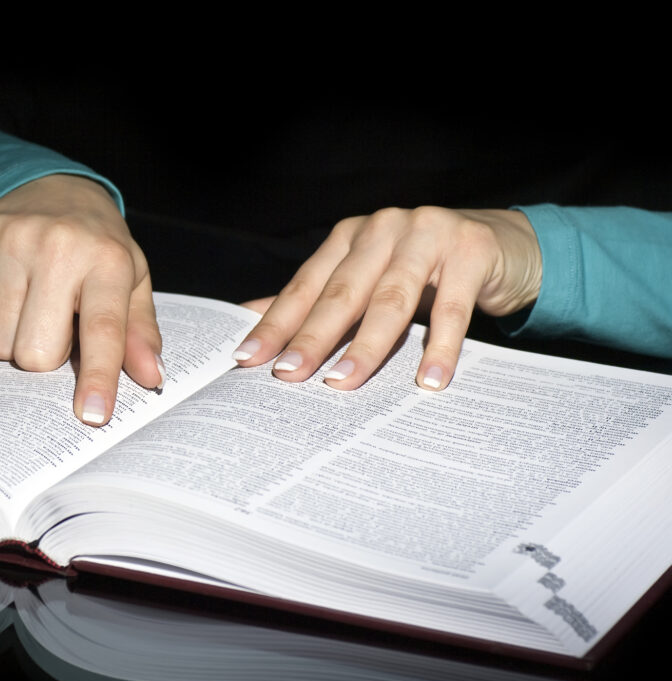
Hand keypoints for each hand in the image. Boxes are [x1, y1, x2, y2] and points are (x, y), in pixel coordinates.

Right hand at [0, 174, 162, 425]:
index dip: (97, 377)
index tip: (92, 414)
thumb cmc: (99, 248)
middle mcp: (59, 245)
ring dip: (13, 337)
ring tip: (32, 302)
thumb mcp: (131, 283)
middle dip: (46, 354)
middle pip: (36, 353)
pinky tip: (5, 285)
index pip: (103, 331)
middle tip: (56, 323)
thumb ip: (139, 333)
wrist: (57, 188)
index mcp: (108, 260)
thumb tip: (151, 377)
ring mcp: (11, 236)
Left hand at [234, 207, 541, 389]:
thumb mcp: (368, 278)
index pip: (307, 286)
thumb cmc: (422, 268)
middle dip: (312, 337)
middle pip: (342, 292)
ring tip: (344, 383)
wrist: (501, 244)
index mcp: (351, 237)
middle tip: (288, 375)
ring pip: (391, 299)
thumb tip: (248, 319)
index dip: (277, 322)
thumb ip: (315, 298)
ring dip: (367, 345)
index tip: (248, 358)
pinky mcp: (471, 251)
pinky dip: (439, 347)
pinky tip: (428, 381)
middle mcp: (383, 229)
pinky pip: (452, 309)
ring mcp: (428, 235)